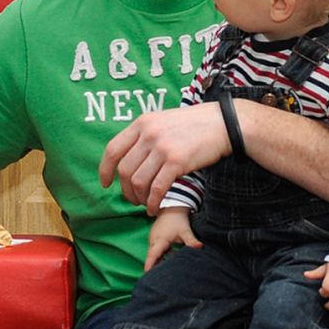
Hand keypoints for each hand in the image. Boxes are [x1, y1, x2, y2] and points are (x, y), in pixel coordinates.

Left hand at [101, 104, 229, 211]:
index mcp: (142, 123)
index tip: (106, 183)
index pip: (113, 149)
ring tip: (146, 204)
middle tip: (133, 199)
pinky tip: (155, 207)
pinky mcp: (176, 161)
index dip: (105, 169)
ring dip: (139, 198)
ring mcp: (162, 147)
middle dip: (126, 190)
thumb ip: (145, 135)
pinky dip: (153, 202)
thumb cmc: (194, 125)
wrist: (223, 124)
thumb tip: (129, 159)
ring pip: (138, 182)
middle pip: (124, 170)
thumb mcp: (163, 121)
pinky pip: (157, 188)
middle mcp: (148, 134)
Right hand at [145, 208, 200, 269]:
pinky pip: (156, 250)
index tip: (146, 274)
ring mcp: (153, 239)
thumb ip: (191, 241)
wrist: (172, 206)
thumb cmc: (178, 219)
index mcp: (160, 240)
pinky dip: (160, 256)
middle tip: (158, 279)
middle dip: (154, 267)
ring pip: (154, 254)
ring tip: (164, 273)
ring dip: (158, 261)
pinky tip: (168, 260)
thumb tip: (199, 247)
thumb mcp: (185, 231)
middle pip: (152, 257)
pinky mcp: (155, 238)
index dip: (149, 265)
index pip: (153, 255)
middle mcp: (153, 240)